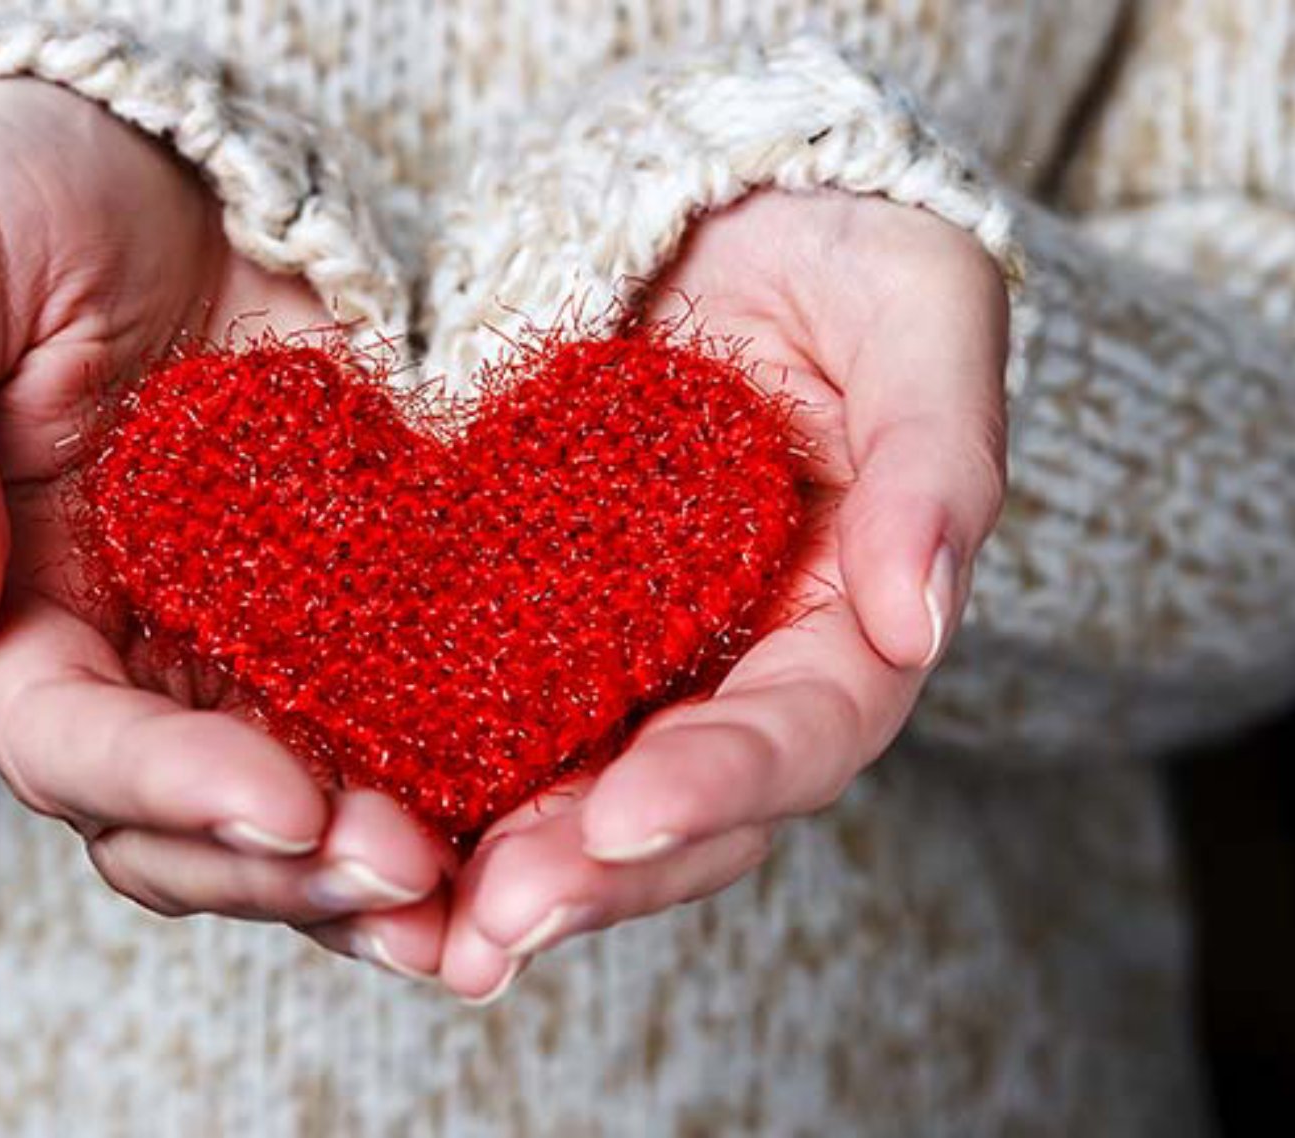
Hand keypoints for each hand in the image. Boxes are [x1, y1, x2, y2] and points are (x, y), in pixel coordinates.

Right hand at [0, 78, 448, 974]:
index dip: (172, 789)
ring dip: (380, 873)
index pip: (71, 745)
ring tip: (481, 899)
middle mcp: (128, 666)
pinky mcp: (354, 613)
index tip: (288, 806)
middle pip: (192, 825)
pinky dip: (455, 781)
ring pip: (301, 810)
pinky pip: (396, 722)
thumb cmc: (17, 207)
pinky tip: (535, 810)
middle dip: (296, 871)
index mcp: (12, 616)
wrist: (164, 168)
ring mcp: (246, 651)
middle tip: (416, 879)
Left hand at [439, 189, 1009, 998]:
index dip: (726, 780)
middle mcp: (740, 668)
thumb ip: (937, 457)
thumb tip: (918, 615)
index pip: (807, 729)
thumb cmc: (841, 251)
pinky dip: (435, 784)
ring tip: (423, 926)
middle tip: (499, 925)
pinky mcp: (537, 628)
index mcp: (848, 618)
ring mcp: (636, 659)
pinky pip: (487, 720)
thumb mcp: (917, 312)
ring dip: (506, 870)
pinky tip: (357, 825)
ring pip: (579, 794)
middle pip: (685, 807)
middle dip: (597, 873)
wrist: (718, 211)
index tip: (629, 815)